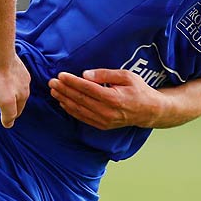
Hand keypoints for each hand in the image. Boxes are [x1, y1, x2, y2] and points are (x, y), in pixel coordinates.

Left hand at [0, 49, 31, 127]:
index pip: (18, 112)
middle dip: (11, 103)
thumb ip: (8, 114)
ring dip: (9, 90)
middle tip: (0, 105)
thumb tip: (9, 124)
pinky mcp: (15, 63)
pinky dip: (7, 80)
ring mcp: (21, 72)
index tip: (3, 117)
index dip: (10, 116)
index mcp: (24, 95)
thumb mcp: (4, 102)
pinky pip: (11, 76)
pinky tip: (0, 78)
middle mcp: (26, 84)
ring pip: (15, 87)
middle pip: (18, 99)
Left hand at [48, 68, 164, 130]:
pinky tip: (63, 102)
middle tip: (51, 81)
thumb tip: (85, 75)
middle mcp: (107, 111)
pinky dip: (71, 110)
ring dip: (64, 100)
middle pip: (80, 99)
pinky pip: (82, 118)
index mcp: (113, 98)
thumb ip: (105, 74)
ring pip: (78, 110)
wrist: (148, 111)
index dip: (72, 82)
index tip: (61, 75)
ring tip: (54, 91)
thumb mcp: (126, 76)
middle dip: (64, 90)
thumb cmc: (138, 90)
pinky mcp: (102, 126)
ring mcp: (104, 121)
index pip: (87, 88)